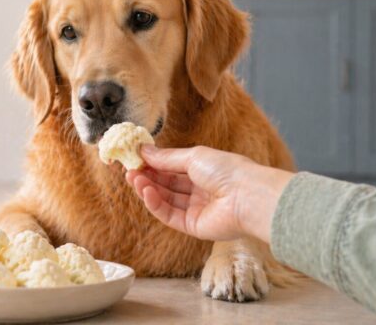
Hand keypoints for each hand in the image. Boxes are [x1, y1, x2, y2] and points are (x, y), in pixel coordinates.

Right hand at [125, 145, 292, 242]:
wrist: (247, 197)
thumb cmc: (226, 170)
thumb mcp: (193, 157)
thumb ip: (166, 157)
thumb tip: (142, 150)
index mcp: (203, 170)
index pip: (171, 168)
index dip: (152, 163)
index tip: (133, 157)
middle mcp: (199, 190)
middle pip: (166, 184)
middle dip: (146, 176)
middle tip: (127, 169)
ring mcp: (195, 209)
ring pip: (165, 199)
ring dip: (147, 188)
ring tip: (132, 178)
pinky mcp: (192, 226)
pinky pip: (169, 215)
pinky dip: (155, 204)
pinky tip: (145, 191)